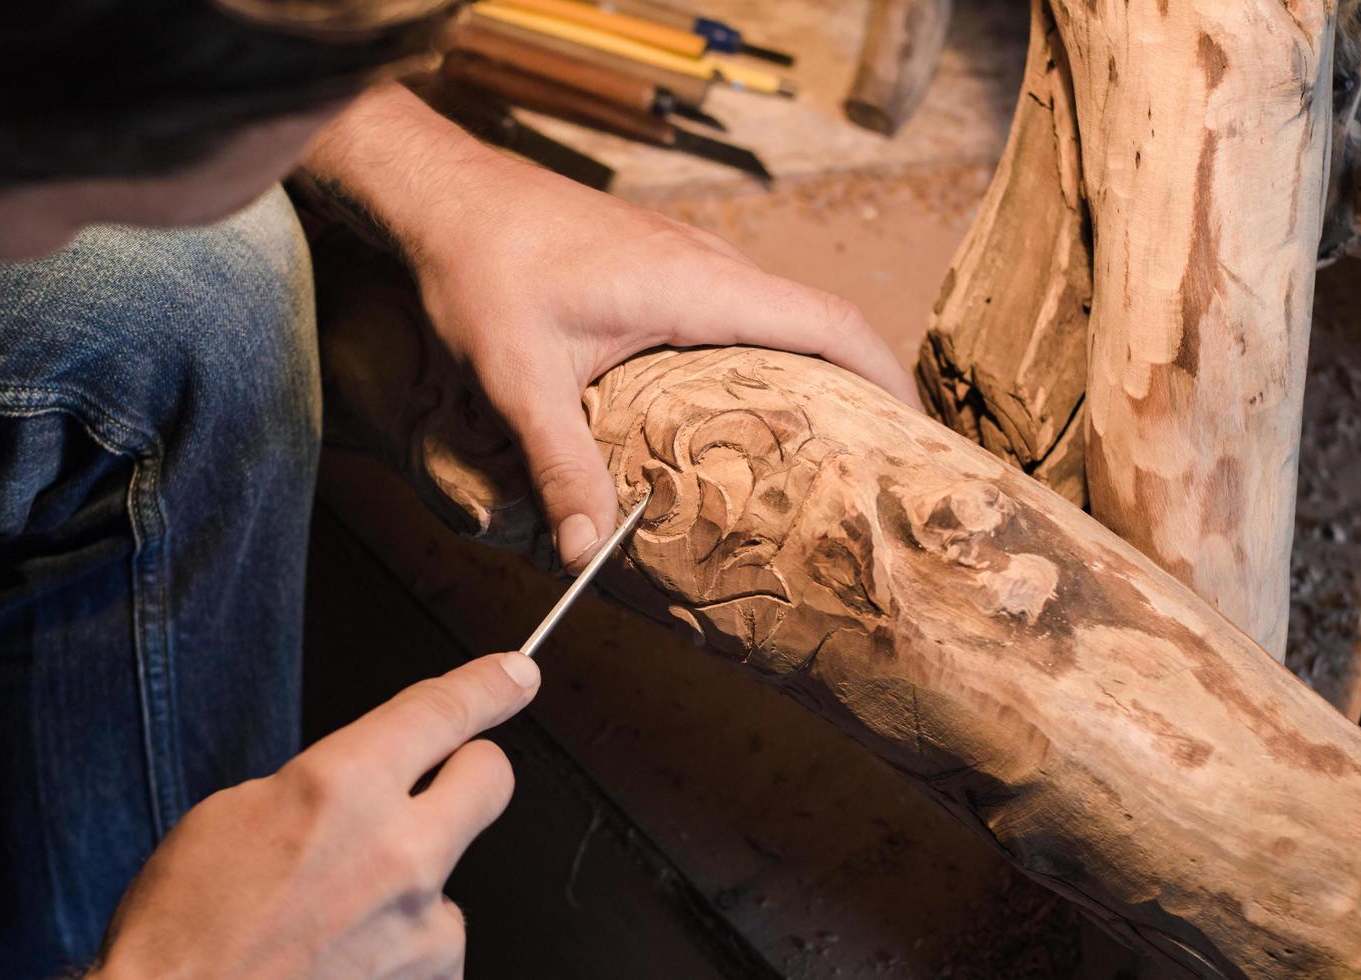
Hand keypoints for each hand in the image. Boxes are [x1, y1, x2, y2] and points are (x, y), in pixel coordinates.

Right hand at [91, 653, 539, 979]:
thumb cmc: (183, 939)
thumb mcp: (231, 818)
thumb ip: (321, 786)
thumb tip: (362, 781)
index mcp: (343, 789)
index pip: (442, 711)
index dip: (488, 685)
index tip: (514, 677)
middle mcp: (400, 852)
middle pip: (491, 777)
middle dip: (471, 771)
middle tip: (438, 787)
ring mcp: (424, 925)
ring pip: (450, 874)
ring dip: (410, 885)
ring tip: (332, 920)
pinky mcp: (433, 977)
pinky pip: (434, 942)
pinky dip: (399, 947)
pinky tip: (342, 961)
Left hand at [302, 85, 923, 571]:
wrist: (446, 195)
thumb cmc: (483, 267)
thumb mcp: (519, 376)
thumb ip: (560, 463)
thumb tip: (585, 551)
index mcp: (698, 285)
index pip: (827, 320)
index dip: (885, 374)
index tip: (915, 429)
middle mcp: (708, 265)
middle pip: (819, 322)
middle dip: (862, 385)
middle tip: (877, 460)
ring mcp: (688, 259)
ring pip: (781, 314)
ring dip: (814, 370)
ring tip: (826, 446)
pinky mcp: (663, 264)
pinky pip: (742, 308)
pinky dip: (768, 354)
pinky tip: (744, 407)